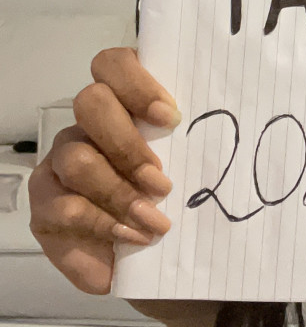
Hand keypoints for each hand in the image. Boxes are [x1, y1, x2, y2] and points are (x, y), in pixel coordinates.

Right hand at [28, 47, 178, 294]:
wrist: (158, 262)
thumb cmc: (185, 198)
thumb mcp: (199, 166)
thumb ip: (202, 142)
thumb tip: (240, 127)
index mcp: (126, 101)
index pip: (114, 64)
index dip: (138, 85)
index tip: (172, 119)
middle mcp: (89, 124)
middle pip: (91, 103)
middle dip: (127, 144)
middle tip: (161, 182)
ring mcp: (61, 162)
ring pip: (77, 159)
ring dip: (119, 193)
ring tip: (155, 222)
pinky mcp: (45, 206)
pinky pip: (64, 208)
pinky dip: (103, 224)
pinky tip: (132, 237)